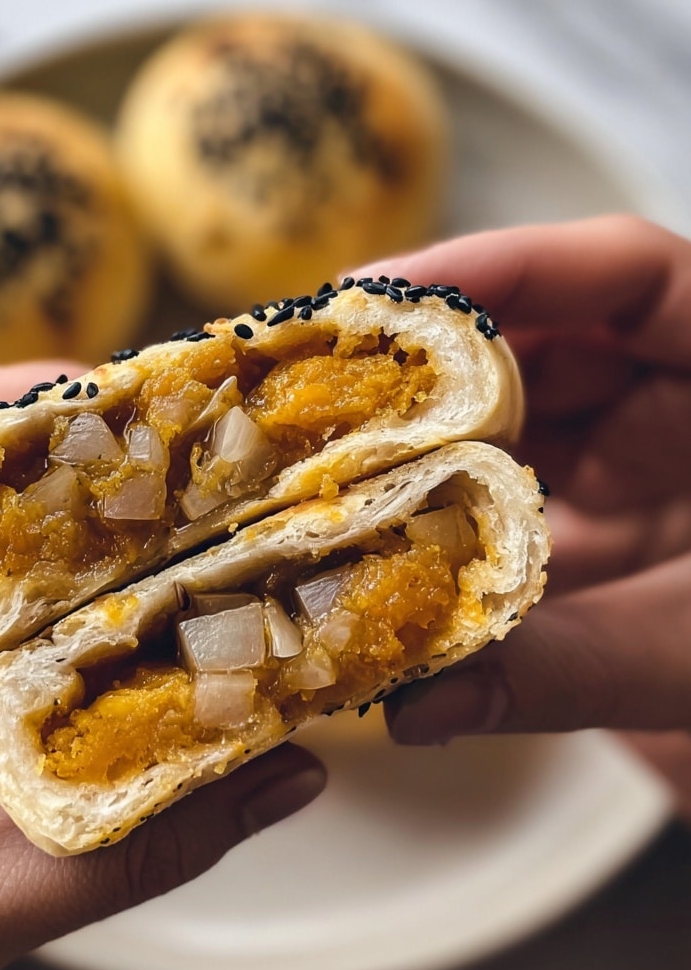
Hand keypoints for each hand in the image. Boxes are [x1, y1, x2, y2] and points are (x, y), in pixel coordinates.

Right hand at [358, 215, 690, 815]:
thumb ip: (571, 672)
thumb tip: (417, 705)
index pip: (629, 274)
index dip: (503, 264)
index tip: (388, 295)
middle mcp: (676, 405)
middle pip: (542, 340)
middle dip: (426, 359)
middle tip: (314, 380)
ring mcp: (633, 464)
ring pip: (509, 419)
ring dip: (419, 439)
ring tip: (319, 458)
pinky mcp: (595, 524)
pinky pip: (503, 500)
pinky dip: (440, 516)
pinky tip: (369, 535)